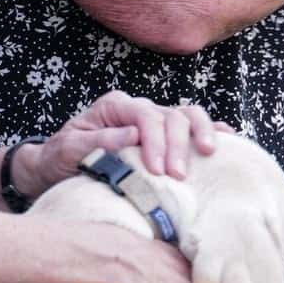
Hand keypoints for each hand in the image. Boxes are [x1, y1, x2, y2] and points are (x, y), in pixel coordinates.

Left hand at [32, 90, 221, 190]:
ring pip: (187, 115)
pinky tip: (229, 140)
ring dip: (200, 134)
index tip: (157, 169)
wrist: (54, 168)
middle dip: (179, 144)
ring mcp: (152, 120)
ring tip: (209, 155)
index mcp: (115, 106)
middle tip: (178, 176)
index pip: (145, 115)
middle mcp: (137, 109)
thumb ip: (99, 141)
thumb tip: (134, 136)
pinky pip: (192, 127)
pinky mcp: (163, 137)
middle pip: (170, 115)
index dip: (156, 140)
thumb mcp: (69, 150)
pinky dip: (211, 131)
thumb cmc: (59, 159)